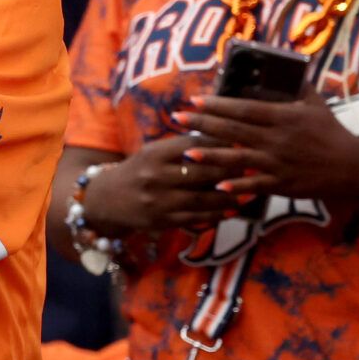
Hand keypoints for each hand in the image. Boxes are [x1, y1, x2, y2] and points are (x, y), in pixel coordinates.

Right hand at [81, 135, 236, 234]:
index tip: (242, 144)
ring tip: (247, 193)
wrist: (105, 200)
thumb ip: (182, 147)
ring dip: (229, 196)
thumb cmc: (137, 172)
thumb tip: (223, 138)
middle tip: (253, 168)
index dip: (221, 144)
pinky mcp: (161, 220)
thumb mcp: (153, 152)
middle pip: (203, 171)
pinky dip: (216, 215)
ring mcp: (158, 200)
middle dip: (231, 170)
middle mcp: (156, 176)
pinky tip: (230, 211)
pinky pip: (195, 218)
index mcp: (155, 153)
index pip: (195, 145)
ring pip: (203, 197)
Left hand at [172, 90, 358, 204]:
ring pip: (239, 158)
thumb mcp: (316, 104)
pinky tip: (216, 185)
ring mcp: (278, 163)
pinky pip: (255, 185)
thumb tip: (285, 65)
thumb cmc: (331, 132)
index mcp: (285, 117)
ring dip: (211, 155)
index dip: (219, 103)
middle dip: (204, 123)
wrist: (353, 167)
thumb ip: (297, 86)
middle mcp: (278, 139)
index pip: (246, 108)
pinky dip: (237, 186)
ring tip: (187, 151)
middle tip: (177, 117)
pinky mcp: (282, 184)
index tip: (196, 99)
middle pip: (234, 130)